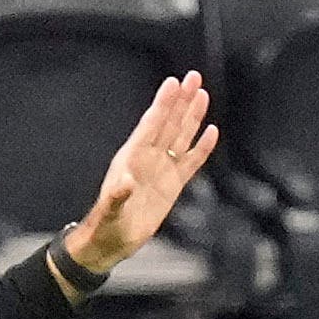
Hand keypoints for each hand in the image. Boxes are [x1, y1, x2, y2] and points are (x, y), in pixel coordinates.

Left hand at [62, 72, 220, 276]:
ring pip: (181, 136)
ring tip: (202, 93)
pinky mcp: (173, 184)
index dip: (163, 104)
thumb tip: (125, 184)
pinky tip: (211, 131)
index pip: (151, 125)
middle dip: (181, 100)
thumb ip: (117, 197)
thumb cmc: (107, 225)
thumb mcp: (110, 211)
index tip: (173, 83)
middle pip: (169, 123)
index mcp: (132, 158)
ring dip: (192, 116)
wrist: (113, 241)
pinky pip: (191, 162)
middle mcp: (149, 158)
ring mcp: (162, 169)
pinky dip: (202, 148)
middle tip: (193, 77)